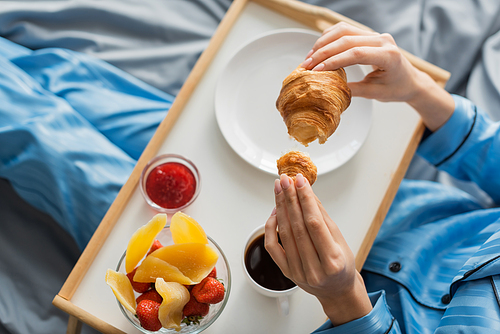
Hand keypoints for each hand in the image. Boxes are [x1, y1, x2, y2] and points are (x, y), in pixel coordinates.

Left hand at [265, 173, 371, 325]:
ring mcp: (298, 272)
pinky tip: (275, 212)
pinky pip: (273, 246)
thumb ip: (322, 216)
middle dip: (290, 199)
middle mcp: (314, 269)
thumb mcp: (340, 239)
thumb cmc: (341, 265)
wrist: (336, 291)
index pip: (314, 223)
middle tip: (286, 179)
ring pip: (284, 233)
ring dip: (280, 207)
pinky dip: (272, 227)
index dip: (305, 199)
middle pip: (297, 226)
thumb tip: (308, 192)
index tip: (300, 181)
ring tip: (280, 189)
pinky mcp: (286, 272)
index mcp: (333, 260)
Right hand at [301, 22, 454, 130]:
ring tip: (310, 57)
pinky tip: (319, 48)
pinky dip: (330, 37)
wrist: (409, 80)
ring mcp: (375, 35)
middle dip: (323, 52)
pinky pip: (346, 30)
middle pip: (347, 40)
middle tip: (307, 65)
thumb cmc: (395, 89)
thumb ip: (353, 90)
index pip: (356, 54)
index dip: (334, 61)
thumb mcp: (374, 93)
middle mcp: (382, 40)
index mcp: (388, 55)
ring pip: (344, 31)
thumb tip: (329, 88)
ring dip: (324, 43)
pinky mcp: (368, 34)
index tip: (318, 70)